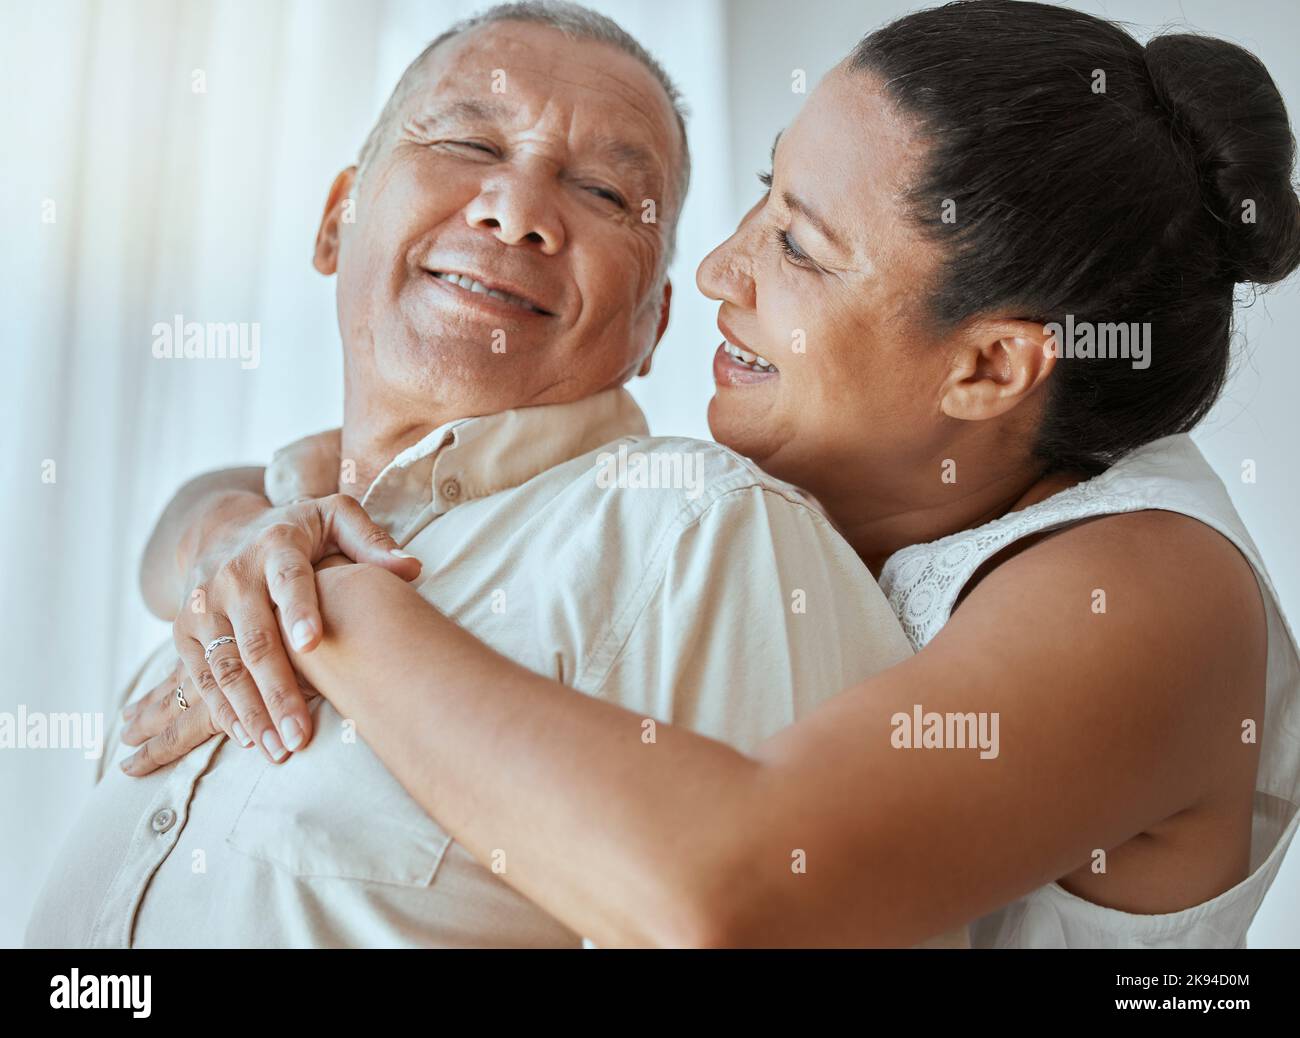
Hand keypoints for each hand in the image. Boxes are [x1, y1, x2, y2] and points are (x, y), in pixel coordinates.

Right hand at [134, 494, 419, 766]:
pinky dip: (222, 710)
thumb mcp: (333, 517)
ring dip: (250, 711)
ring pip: (225, 665)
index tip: (312, 643)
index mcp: (277, 546)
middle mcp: (234, 575)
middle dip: (277, 690)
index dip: (299, 610)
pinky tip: (249, 738)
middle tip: (300, 736)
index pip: (289, 580)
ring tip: (279, 749)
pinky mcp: (184, 629)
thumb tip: (412, 568)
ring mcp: (204, 605)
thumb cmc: (297, 529)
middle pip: (255, 639)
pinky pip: (201, 675)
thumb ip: (371, 540)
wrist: (220, 528)